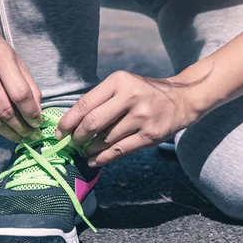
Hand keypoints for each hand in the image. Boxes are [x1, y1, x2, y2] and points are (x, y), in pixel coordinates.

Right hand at [0, 20, 42, 141]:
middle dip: (22, 127)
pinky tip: (5, 127)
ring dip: (8, 132)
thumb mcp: (14, 58)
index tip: (39, 123)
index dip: (32, 113)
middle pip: (5, 110)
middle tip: (32, 136)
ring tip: (20, 137)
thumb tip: (37, 112)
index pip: (20, 94)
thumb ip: (28, 84)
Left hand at [56, 70, 202, 165]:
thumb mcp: (124, 85)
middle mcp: (131, 98)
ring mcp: (142, 118)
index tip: (60, 132)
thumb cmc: (146, 93)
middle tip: (72, 143)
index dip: (68, 121)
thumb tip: (74, 123)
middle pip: (93, 123)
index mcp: (119, 82)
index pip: (86, 104)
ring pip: (106, 139)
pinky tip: (94, 161)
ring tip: (84, 151)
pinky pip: (119, 150)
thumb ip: (102, 99)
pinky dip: (103, 158)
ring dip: (90, 149)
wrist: (182, 99)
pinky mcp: (150, 136)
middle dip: (78, 137)